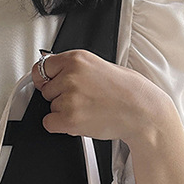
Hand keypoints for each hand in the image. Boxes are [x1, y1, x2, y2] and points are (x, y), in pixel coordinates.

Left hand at [31, 49, 169, 145]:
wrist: (140, 110)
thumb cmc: (126, 90)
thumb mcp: (98, 65)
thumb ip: (73, 68)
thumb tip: (53, 75)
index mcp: (77, 58)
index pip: (42, 68)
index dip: (47, 79)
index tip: (51, 83)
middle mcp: (70, 75)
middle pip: (46, 90)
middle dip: (60, 96)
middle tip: (83, 98)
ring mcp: (69, 97)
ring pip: (51, 107)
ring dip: (63, 111)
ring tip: (87, 108)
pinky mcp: (69, 118)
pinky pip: (49, 123)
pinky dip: (60, 125)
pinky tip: (79, 120)